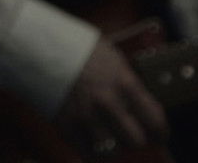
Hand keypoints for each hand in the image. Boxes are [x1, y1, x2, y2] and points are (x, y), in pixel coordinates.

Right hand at [55, 37, 167, 155]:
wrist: (37, 45)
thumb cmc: (77, 47)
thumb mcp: (112, 57)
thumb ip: (128, 83)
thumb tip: (142, 105)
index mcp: (124, 83)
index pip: (155, 121)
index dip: (160, 132)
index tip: (158, 135)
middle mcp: (108, 103)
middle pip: (136, 141)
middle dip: (135, 139)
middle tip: (131, 135)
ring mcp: (85, 117)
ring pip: (112, 152)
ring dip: (113, 146)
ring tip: (109, 137)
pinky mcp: (66, 126)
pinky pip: (87, 154)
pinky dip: (92, 153)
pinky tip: (92, 143)